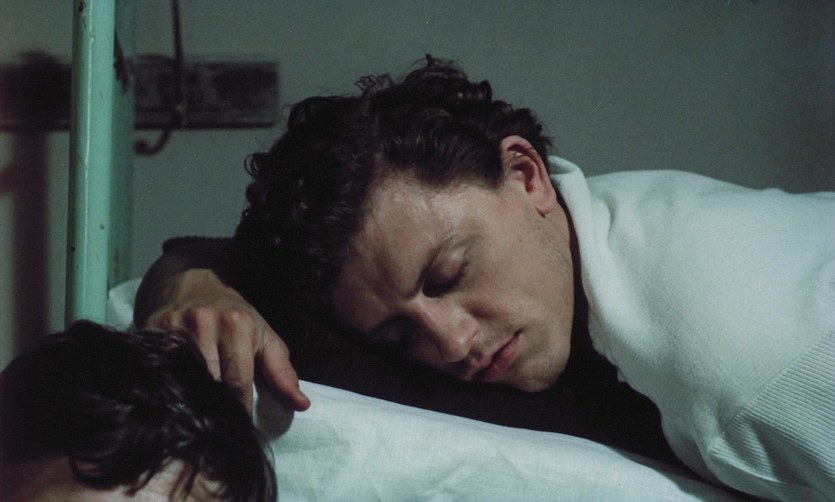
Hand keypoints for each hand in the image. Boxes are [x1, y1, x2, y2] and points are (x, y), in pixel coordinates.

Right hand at [143, 269, 310, 413]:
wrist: (192, 283)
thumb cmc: (234, 316)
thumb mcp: (264, 337)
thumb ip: (282, 372)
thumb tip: (301, 405)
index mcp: (237, 325)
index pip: (238, 382)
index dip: (240, 411)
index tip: (241, 430)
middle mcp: (204, 323)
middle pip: (208, 383)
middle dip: (215, 408)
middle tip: (218, 426)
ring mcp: (174, 326)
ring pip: (181, 379)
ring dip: (189, 400)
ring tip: (196, 416)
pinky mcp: (149, 330)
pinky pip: (158, 370)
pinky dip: (166, 386)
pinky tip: (174, 396)